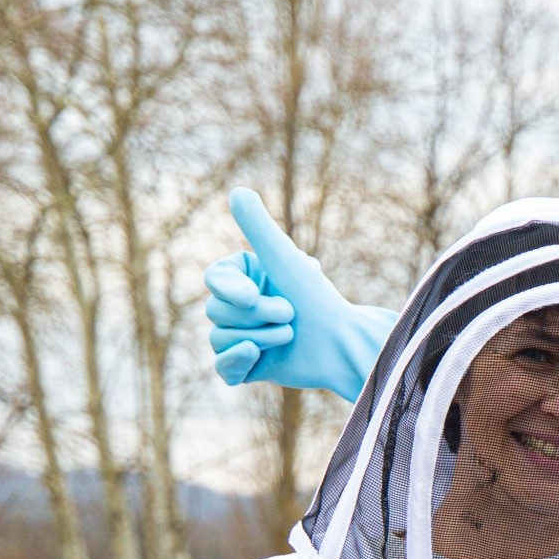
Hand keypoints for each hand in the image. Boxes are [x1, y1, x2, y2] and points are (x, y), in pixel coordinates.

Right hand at [204, 189, 394, 397]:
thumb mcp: (283, 257)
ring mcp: (244, 336)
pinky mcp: (251, 367)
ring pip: (218, 339)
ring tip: (291, 335)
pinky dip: (235, 362)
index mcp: (247, 278)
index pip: (215, 280)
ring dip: (258, 337)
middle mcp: (243, 306)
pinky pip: (222, 367)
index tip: (252, 297)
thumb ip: (258, 225)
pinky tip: (255, 356)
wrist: (344, 344)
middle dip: (255, 315)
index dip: (231, 290)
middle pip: (216, 311)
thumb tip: (237, 191)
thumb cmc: (317, 298)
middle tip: (291, 315)